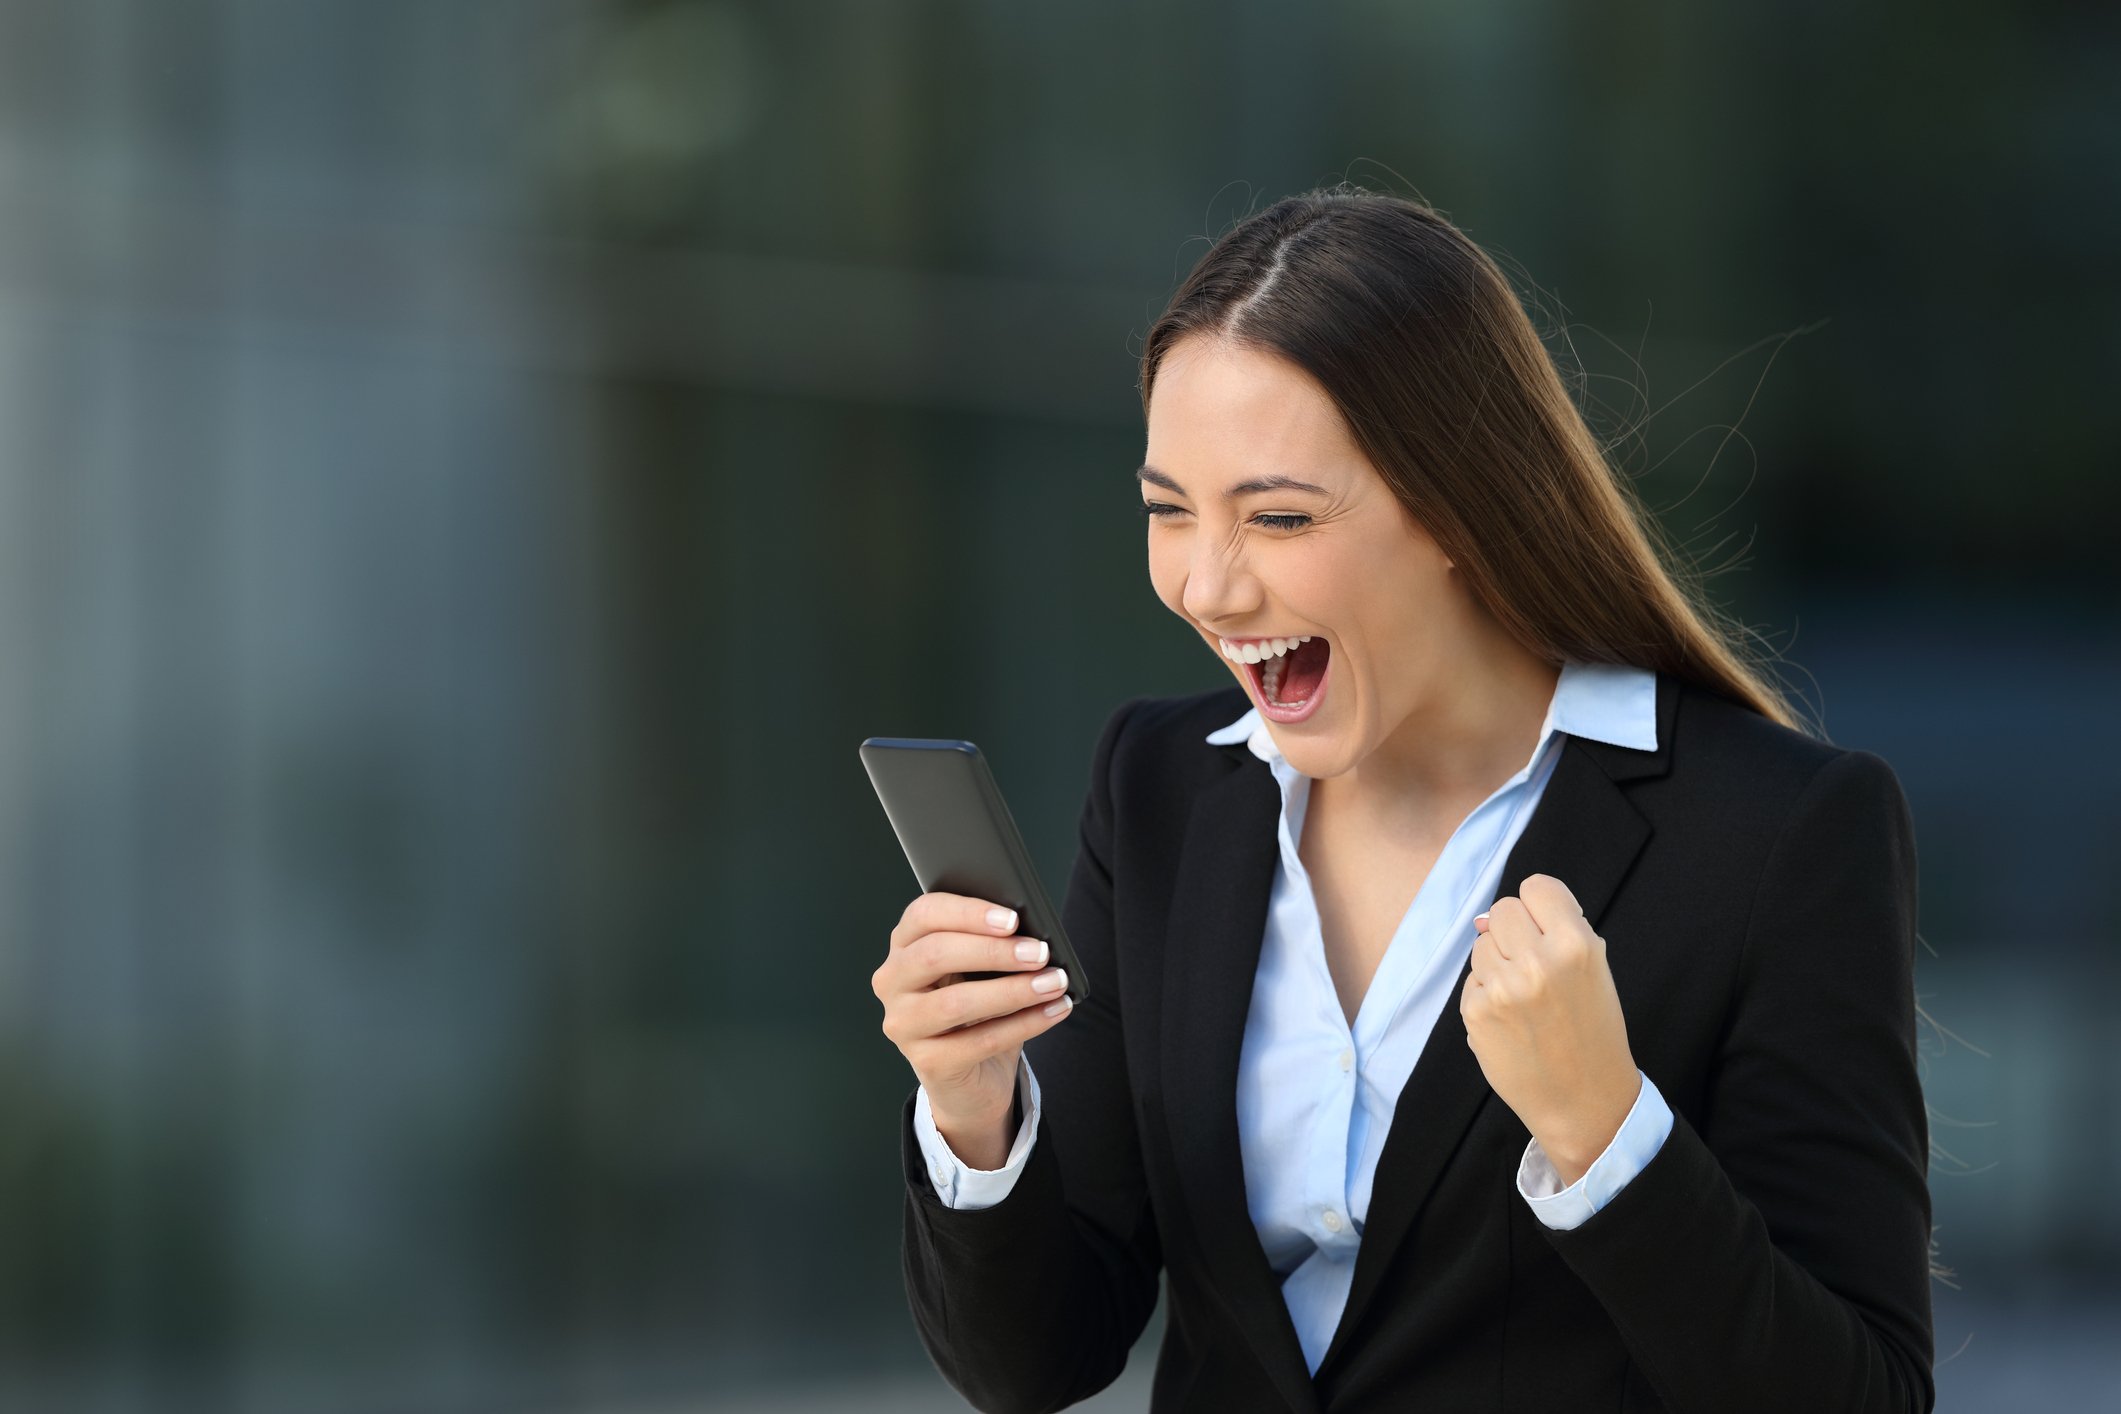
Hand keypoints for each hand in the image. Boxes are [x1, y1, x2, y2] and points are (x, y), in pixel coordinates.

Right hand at [872, 891, 1075, 1145]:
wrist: (972, 1077)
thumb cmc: (978, 1010)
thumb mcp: (980, 971)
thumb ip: (992, 946)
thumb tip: (1032, 933)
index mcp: (904, 945)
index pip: (924, 914)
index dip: (969, 913)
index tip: (1013, 919)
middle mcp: (892, 982)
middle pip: (935, 954)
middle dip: (994, 951)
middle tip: (1040, 953)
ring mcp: (903, 1024)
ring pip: (956, 1002)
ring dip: (1014, 990)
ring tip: (1054, 982)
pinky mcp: (926, 1062)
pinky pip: (980, 1041)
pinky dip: (1025, 1024)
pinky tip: (1054, 1011)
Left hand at [1459, 873, 1640, 1186]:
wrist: (1583, 1100)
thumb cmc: (1592, 1031)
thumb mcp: (1592, 970)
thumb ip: (1551, 931)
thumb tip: (1483, 917)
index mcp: (1576, 944)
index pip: (1536, 886)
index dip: (1540, 907)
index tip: (1547, 929)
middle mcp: (1538, 961)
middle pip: (1502, 910)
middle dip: (1514, 933)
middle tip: (1535, 968)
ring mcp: (1503, 988)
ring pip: (1481, 945)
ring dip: (1498, 964)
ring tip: (1527, 1000)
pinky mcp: (1477, 1012)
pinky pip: (1472, 980)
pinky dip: (1486, 995)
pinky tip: (1511, 1021)